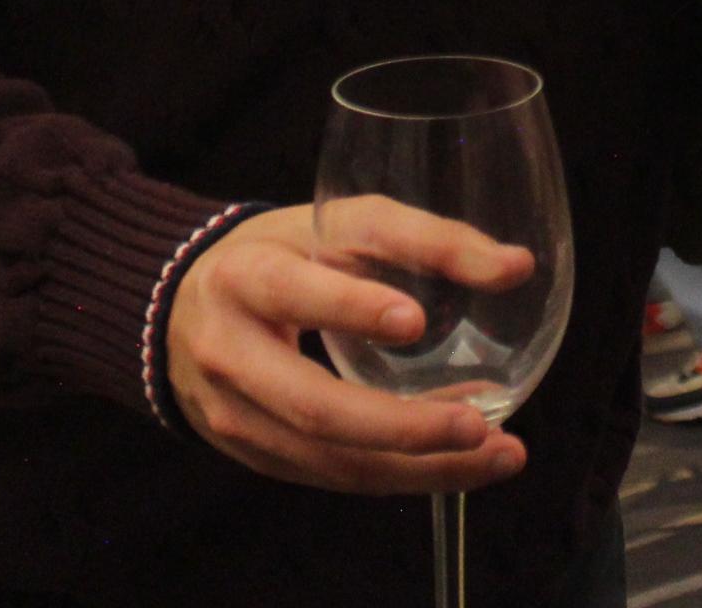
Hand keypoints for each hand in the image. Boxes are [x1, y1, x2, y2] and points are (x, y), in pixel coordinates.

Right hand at [164, 201, 535, 490]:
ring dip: (419, 467)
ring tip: (498, 453)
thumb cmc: (282, 254)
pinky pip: (331, 475)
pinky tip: (456, 459)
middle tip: (479, 426)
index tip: (415, 321)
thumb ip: (426, 238)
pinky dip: (399, 473)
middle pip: (316, 407)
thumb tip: (518, 267)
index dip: (351, 308)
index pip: (294, 293)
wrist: (183, 307)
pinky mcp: (254, 456)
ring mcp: (236, 418)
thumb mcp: (340, 225)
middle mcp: (231, 355)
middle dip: (403, 427)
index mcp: (245, 279)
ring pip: (331, 460)